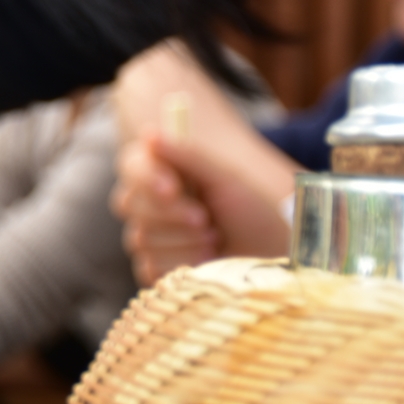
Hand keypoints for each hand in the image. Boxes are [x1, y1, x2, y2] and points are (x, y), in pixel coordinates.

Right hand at [111, 130, 292, 286]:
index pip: (132, 168)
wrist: (272, 256)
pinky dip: (181, 264)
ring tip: (214, 241)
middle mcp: (151, 205)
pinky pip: (148, 267)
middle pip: (130, 205)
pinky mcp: (155, 269)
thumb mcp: (226, 180)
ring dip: (183, 242)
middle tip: (206, 221)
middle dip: (172, 216)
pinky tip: (204, 262)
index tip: (172, 190)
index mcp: (164, 175)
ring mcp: (151, 239)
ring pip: (140, 239)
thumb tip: (150, 135)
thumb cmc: (254, 213)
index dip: (147, 179)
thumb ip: (187, 157)